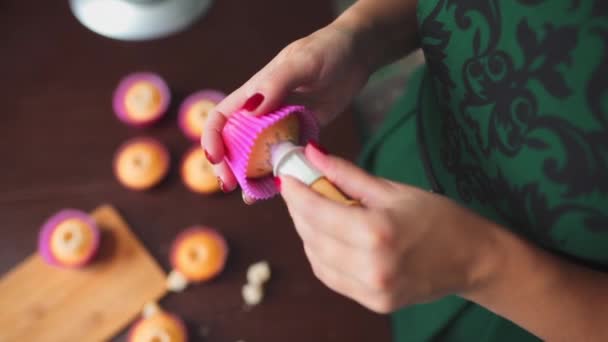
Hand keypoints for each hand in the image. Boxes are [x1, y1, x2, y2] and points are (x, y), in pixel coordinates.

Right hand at [202, 23, 372, 201]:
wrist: (357, 55)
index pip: (222, 117)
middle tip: (230, 186)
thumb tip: (251, 110)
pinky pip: (286, 158)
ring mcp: (282, 125)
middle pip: (235, 142)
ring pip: (258, 155)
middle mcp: (263, 112)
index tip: (215, 159)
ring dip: (251, 175)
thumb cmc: (327, 50)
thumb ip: (276, 84)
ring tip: (251, 196)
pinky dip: (280, 174)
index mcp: (255, 92)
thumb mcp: (302, 63)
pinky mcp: (302, 134)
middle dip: (228, 165)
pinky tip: (280, 189)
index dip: (213, 138)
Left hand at [278, 143, 502, 312]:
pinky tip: (327, 238)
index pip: (318, 212)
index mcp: (377, 231)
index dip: (296, 193)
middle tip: (299, 190)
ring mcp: (372, 289)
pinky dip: (321, 255)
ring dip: (308, 234)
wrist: (473, 259)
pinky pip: (331, 277)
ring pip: (317, 259)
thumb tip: (313, 155)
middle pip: (313, 236)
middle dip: (299, 210)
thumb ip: (347, 175)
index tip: (287, 177)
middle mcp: (371, 266)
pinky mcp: (374, 302)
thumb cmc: (439, 217)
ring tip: (315, 212)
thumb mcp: (393, 190)